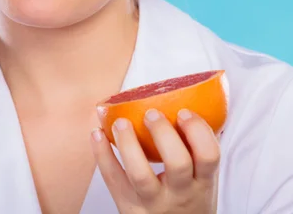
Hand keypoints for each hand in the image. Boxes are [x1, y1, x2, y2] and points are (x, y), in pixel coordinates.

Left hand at [91, 109, 219, 213]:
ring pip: (140, 174)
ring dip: (128, 144)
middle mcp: (179, 193)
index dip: (198, 131)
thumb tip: (194, 103)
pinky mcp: (128, 206)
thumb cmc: (188, 201)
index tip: (184, 112)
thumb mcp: (202, 182)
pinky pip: (112, 180)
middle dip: (163, 134)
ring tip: (120, 122)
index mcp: (202, 182)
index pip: (209, 156)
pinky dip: (102, 154)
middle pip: (177, 164)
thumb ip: (197, 152)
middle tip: (151, 113)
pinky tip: (97, 134)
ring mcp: (152, 202)